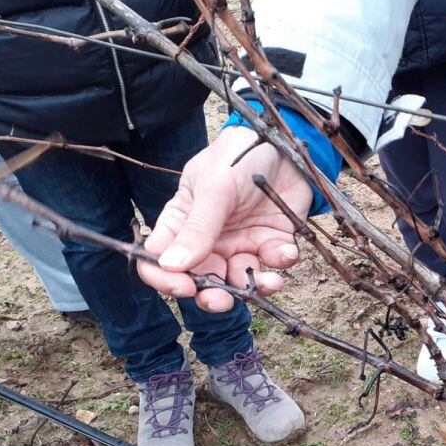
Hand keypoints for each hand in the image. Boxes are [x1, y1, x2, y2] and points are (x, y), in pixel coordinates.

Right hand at [138, 126, 313, 311]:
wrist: (285, 145)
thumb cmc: (239, 156)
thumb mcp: (215, 187)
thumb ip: (198, 227)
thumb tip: (172, 265)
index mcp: (182, 222)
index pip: (159, 260)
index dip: (165, 279)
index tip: (182, 286)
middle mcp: (209, 239)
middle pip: (200, 280)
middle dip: (211, 296)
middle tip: (223, 300)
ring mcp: (241, 242)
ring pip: (238, 280)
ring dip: (250, 288)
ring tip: (266, 282)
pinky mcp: (272, 242)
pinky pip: (273, 265)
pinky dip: (280, 264)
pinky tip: (285, 252)